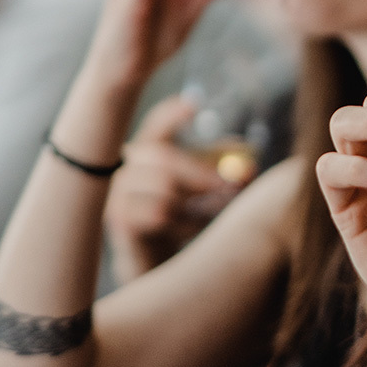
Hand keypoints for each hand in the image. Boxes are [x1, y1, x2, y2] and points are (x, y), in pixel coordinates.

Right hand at [105, 95, 240, 279]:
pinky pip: (160, 215)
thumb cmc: (180, 216)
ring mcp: (118, 192)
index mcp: (146, 152)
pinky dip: (185, 222)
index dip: (171, 114)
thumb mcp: (201, 188)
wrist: (154, 260)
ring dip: (200, 200)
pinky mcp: (119, 220)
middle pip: (163, 156)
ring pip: (166, 189)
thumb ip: (219, 168)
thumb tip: (247, 155)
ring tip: (217, 210)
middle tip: (235, 182)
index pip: (155, 125)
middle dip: (204, 170)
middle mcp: (126, 167)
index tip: (194, 106)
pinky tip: (192, 228)